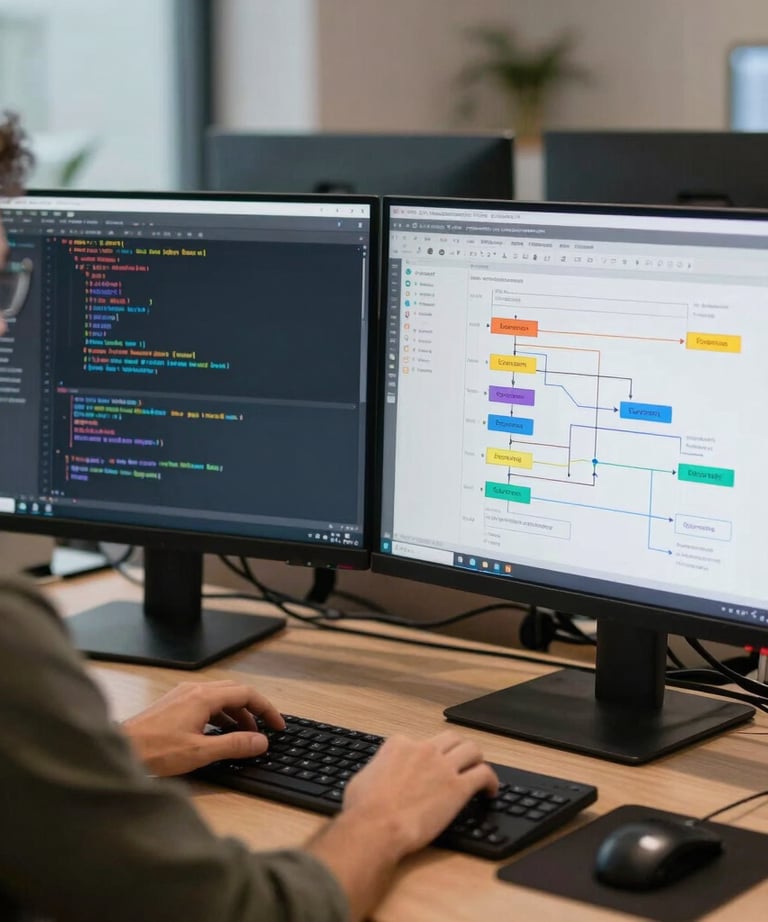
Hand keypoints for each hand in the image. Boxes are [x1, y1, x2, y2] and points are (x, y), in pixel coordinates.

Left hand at [121, 680, 284, 776]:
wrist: (120, 749)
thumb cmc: (154, 751)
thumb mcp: (200, 752)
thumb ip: (234, 745)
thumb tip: (260, 742)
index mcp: (204, 697)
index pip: (246, 694)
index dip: (266, 709)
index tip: (277, 725)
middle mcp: (194, 690)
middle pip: (235, 692)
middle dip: (253, 711)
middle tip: (263, 731)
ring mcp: (182, 695)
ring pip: (220, 697)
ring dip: (236, 714)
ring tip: (242, 736)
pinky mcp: (174, 704)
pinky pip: (206, 703)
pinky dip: (220, 715)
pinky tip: (218, 734)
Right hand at [306, 731, 497, 921]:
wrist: (377, 827)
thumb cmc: (364, 809)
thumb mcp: (362, 779)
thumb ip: (375, 771)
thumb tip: (375, 776)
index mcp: (399, 745)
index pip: (418, 740)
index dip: (423, 754)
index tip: (426, 767)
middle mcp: (423, 749)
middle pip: (450, 738)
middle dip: (456, 748)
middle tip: (460, 761)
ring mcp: (442, 766)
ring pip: (472, 749)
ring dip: (476, 759)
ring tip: (478, 771)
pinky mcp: (458, 787)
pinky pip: (484, 774)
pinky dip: (490, 780)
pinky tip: (490, 791)